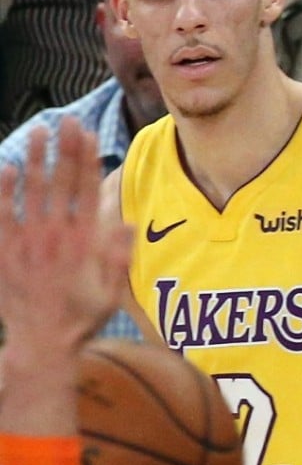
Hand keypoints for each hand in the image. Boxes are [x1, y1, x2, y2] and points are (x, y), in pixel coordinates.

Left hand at [0, 118, 132, 357]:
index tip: (88, 134)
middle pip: (61, 183)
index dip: (87, 160)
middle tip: (65, 120)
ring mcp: (29, 243)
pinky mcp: (6, 253)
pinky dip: (3, 192)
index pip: (87, 191)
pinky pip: (2, 216)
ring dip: (35, 160)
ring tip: (37, 132)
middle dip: (64, 149)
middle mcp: (57, 236)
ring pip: (32, 192)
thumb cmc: (81, 319)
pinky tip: (4, 169)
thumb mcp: (112, 293)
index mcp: (85, 243)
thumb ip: (119, 257)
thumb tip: (126, 222)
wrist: (43, 344)